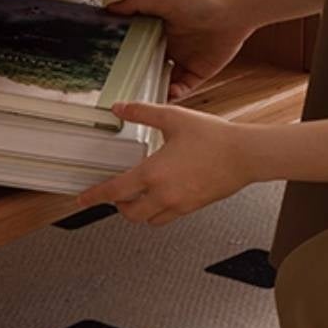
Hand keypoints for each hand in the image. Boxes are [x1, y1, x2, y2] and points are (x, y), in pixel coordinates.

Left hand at [74, 100, 256, 225]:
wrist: (245, 154)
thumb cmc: (213, 137)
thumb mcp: (173, 117)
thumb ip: (143, 113)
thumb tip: (120, 108)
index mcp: (153, 173)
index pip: (115, 191)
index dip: (94, 196)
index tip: (82, 199)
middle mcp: (164, 194)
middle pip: (129, 213)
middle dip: (118, 206)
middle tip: (115, 193)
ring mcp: (179, 204)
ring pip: (148, 220)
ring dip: (138, 211)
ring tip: (137, 195)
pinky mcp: (193, 207)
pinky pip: (167, 217)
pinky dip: (157, 211)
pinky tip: (162, 194)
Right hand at [106, 0, 252, 100]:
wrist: (233, 14)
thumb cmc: (202, 3)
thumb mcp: (164, 1)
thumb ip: (136, 4)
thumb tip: (112, 7)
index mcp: (161, 31)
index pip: (138, 48)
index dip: (127, 57)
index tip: (114, 67)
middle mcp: (172, 47)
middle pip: (151, 67)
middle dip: (139, 77)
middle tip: (126, 87)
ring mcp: (185, 61)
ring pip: (165, 81)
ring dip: (156, 89)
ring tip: (143, 97)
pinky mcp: (199, 72)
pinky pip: (184, 88)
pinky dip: (174, 94)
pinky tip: (166, 94)